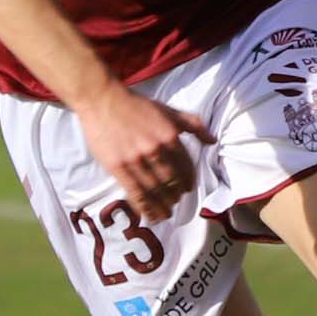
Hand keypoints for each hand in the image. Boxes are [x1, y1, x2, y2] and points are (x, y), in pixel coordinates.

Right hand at [77, 85, 212, 221]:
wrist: (103, 100)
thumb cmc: (137, 105)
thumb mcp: (169, 110)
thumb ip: (193, 125)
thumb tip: (212, 140)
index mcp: (170, 135)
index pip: (185, 165)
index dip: (188, 180)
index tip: (188, 188)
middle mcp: (155, 149)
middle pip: (171, 181)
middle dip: (176, 195)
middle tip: (176, 201)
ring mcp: (135, 160)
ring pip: (154, 190)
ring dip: (162, 205)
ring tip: (166, 213)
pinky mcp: (117, 167)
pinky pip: (134, 192)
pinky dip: (144, 207)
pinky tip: (149, 215)